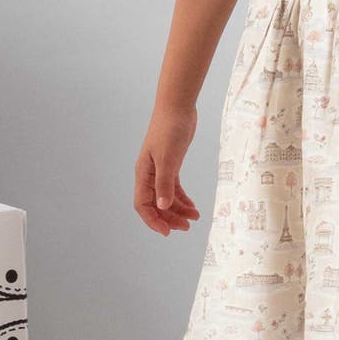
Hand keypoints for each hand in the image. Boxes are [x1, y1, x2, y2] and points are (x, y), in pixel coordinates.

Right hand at [134, 105, 200, 235]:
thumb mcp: (168, 159)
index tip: (167, 232)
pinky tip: (193, 206)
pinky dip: (183, 199)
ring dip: (179, 210)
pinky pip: (174, 188)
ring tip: (195, 217)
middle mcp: (149, 174)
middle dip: (169, 218)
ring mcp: (159, 170)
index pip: (143, 205)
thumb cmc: (170, 130)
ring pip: (166, 198)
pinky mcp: (171, 165)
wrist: (177, 107)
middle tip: (186, 227)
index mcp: (143, 174)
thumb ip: (165, 184)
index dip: (153, 221)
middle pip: (156, 205)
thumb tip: (162, 206)